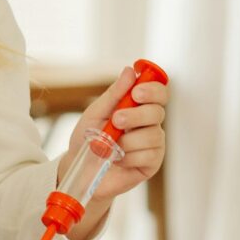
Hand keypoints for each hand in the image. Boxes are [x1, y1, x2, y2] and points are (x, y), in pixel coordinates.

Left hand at [58, 65, 167, 200]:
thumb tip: (130, 71)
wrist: (80, 169)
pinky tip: (118, 160)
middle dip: (136, 115)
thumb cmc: (88, 138)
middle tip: (116, 120)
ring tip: (111, 145)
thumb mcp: (96, 113)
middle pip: (157, 112)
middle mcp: (150, 124)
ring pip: (153, 135)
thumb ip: (114, 94)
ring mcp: (153, 144)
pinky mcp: (152, 163)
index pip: (159, 93)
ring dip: (128, 140)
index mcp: (139, 108)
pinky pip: (149, 155)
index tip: (136, 92)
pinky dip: (129, 157)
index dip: (153, 90)